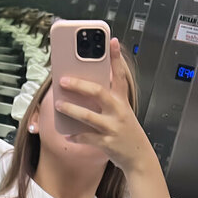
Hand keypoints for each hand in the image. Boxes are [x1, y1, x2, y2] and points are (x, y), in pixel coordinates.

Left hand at [54, 37, 151, 174]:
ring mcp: (113, 127)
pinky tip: (66, 134)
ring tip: (59, 104)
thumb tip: (84, 88)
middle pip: (98, 93)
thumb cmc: (126, 131)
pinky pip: (87, 138)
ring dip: (71, 110)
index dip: (116, 58)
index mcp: (122, 101)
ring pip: (89, 116)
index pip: (120, 75)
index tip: (111, 41)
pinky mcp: (107, 143)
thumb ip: (107, 99)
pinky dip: (75, 136)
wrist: (139, 156)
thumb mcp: (122, 111)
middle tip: (63, 80)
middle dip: (80, 85)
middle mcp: (118, 111)